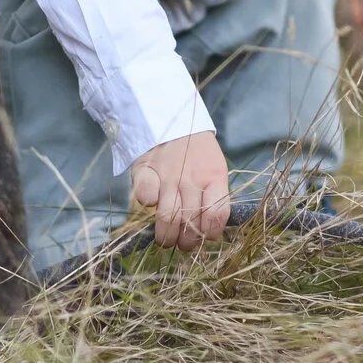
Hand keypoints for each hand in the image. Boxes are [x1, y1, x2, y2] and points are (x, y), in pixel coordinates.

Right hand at [127, 130, 229, 251]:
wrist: (172, 118)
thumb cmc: (196, 151)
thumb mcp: (214, 167)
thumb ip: (214, 196)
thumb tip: (211, 233)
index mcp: (214, 176)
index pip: (216, 214)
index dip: (210, 233)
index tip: (204, 237)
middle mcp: (192, 178)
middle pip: (190, 222)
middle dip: (186, 243)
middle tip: (182, 244)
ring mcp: (168, 175)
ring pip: (168, 217)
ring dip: (167, 236)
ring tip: (167, 239)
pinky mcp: (146, 171)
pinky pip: (145, 197)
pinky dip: (147, 205)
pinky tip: (152, 204)